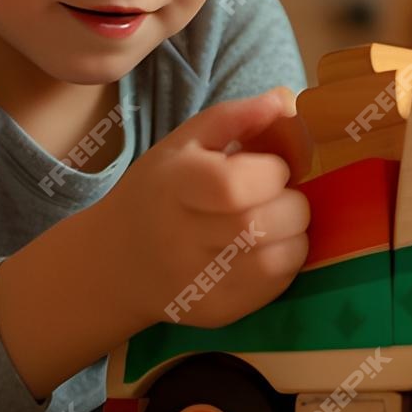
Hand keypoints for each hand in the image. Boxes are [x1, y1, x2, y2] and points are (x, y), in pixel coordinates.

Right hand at [104, 87, 311, 329]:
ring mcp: (200, 282)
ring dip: (294, 233)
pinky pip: (276, 286)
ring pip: (281, 257)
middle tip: (277, 196)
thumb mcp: (184, 143)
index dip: (271, 172)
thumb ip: (235, 117)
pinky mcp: (218, 311)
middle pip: (265, 222)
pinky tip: (267, 247)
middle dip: (290, 202)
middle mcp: (183, 238)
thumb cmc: (158, 192)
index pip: (238, 185)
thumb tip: (288, 100)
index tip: (268, 168)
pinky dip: (286, 261)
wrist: (117, 261)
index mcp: (174, 187)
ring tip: (275, 221)